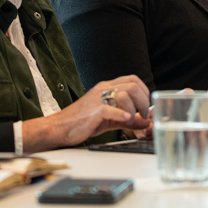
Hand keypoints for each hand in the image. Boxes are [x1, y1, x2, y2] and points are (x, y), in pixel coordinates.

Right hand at [22, 75, 150, 152]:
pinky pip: (110, 109)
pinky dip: (122, 115)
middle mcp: (103, 89)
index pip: (133, 80)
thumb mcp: (109, 118)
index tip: (146, 107)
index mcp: (107, 87)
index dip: (145, 92)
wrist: (60, 127)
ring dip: (133, 110)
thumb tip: (146, 122)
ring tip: (130, 121)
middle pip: (133, 85)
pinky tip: (125, 120)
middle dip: (143, 101)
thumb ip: (128, 119)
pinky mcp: (92, 111)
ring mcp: (97, 99)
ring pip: (125, 95)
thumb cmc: (82, 121)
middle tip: (142, 115)